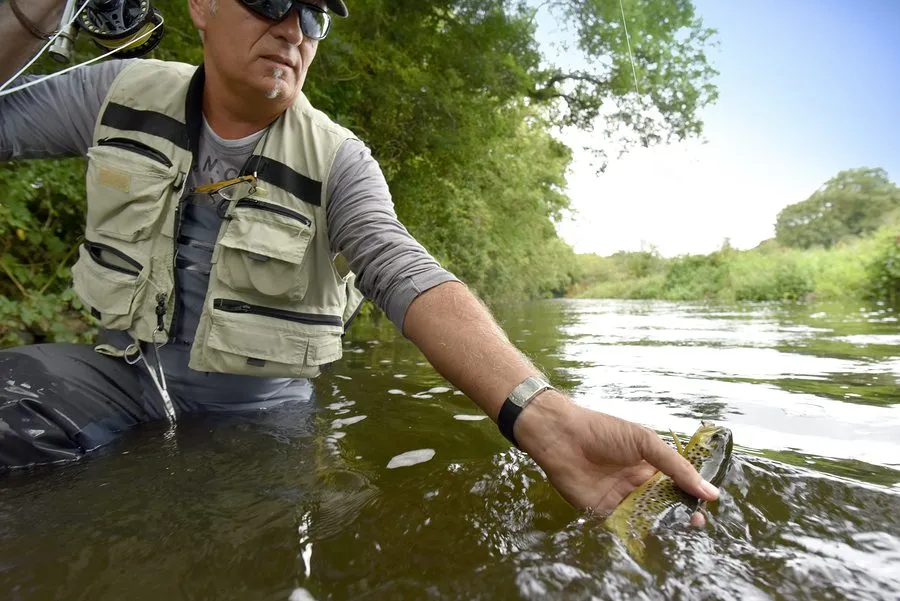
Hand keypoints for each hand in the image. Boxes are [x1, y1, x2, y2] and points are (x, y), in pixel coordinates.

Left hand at [513, 389, 719, 520]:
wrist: (561, 437)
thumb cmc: (602, 431)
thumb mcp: (645, 442)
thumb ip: (675, 466)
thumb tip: (709, 490)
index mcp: (648, 465)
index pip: (676, 485)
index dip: (691, 495)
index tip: (705, 506)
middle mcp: (636, 484)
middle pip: (664, 505)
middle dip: (680, 515)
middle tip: (694, 522)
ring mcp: (620, 498)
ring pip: (646, 519)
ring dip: (662, 526)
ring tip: (677, 530)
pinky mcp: (601, 511)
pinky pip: (623, 526)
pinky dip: (637, 533)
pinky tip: (651, 536)